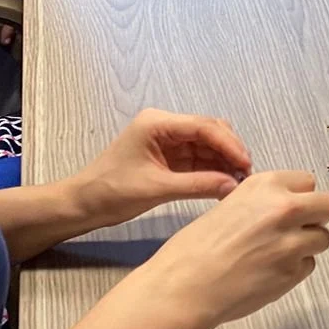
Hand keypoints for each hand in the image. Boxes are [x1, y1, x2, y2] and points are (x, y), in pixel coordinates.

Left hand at [70, 108, 254, 231]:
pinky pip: (199, 159)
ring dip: (224, 162)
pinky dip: (213, 170)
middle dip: (230, 151)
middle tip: (246, 175)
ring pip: (208, 145)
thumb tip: (234, 187)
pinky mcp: (169, 157)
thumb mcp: (157, 188)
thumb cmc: (111, 192)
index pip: (204, 127)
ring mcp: (168, 141)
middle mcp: (166, 126)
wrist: (81, 205)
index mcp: (158, 123)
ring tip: (239, 182)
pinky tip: (225, 184)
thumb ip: (197, 185)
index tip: (247, 165)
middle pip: (210, 131)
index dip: (230, 144)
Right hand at [138, 169, 328, 328]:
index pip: (308, 181)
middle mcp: (284, 209)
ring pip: (322, 238)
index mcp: (265, 186)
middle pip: (327, 206)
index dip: (299, 196)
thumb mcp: (228, 205)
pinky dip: (295, 269)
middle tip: (296, 229)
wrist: (183, 288)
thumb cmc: (193, 249)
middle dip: (315, 217)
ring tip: (277, 254)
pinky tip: (268, 272)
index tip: (290, 206)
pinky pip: (308, 265)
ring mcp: (292, 242)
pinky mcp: (292, 273)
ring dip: (306, 245)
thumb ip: (261, 203)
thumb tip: (281, 207)